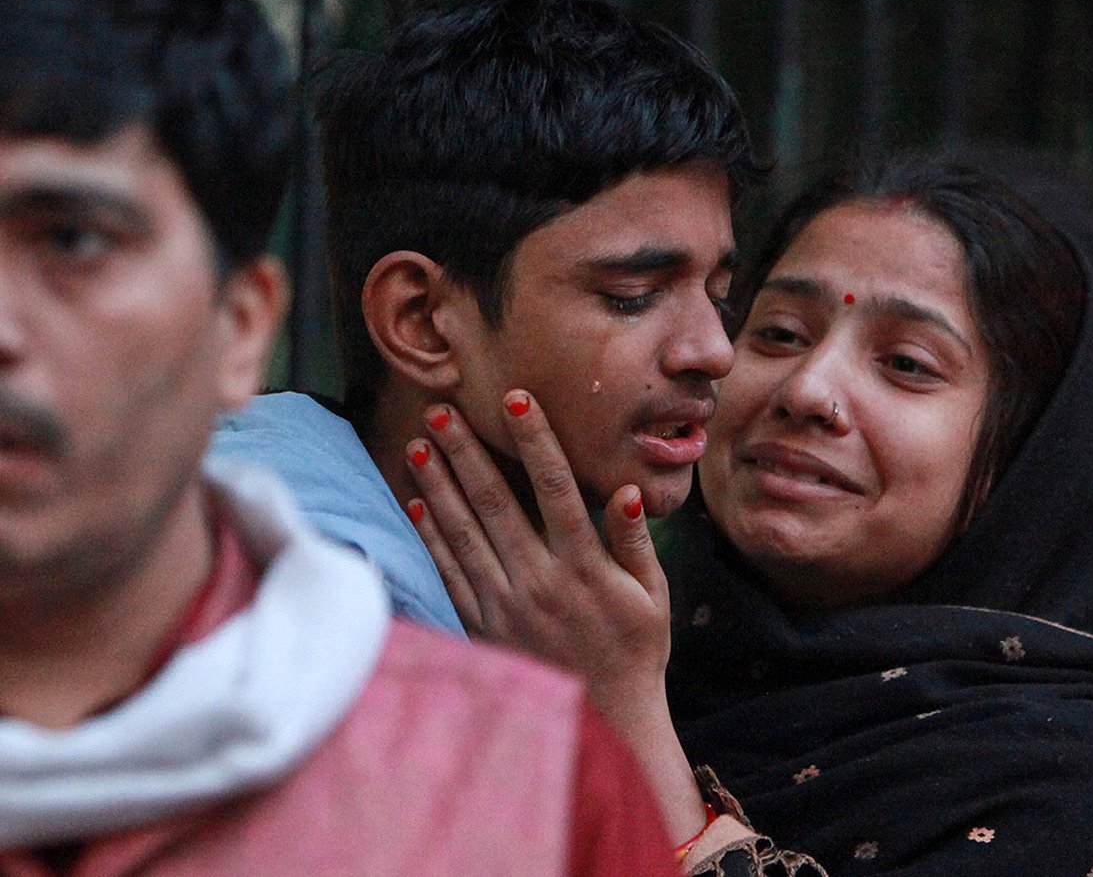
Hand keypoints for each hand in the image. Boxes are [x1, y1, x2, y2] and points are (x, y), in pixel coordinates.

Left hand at [403, 389, 669, 706]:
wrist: (604, 718)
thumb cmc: (635, 650)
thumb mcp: (652, 595)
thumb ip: (636, 542)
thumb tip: (625, 490)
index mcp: (584, 566)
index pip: (555, 488)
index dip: (536, 440)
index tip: (518, 399)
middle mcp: (538, 580)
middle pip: (495, 503)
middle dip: (466, 452)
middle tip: (440, 409)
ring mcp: (505, 604)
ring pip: (464, 533)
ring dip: (438, 486)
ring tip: (417, 445)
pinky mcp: (483, 624)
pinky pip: (450, 573)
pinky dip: (431, 537)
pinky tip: (415, 503)